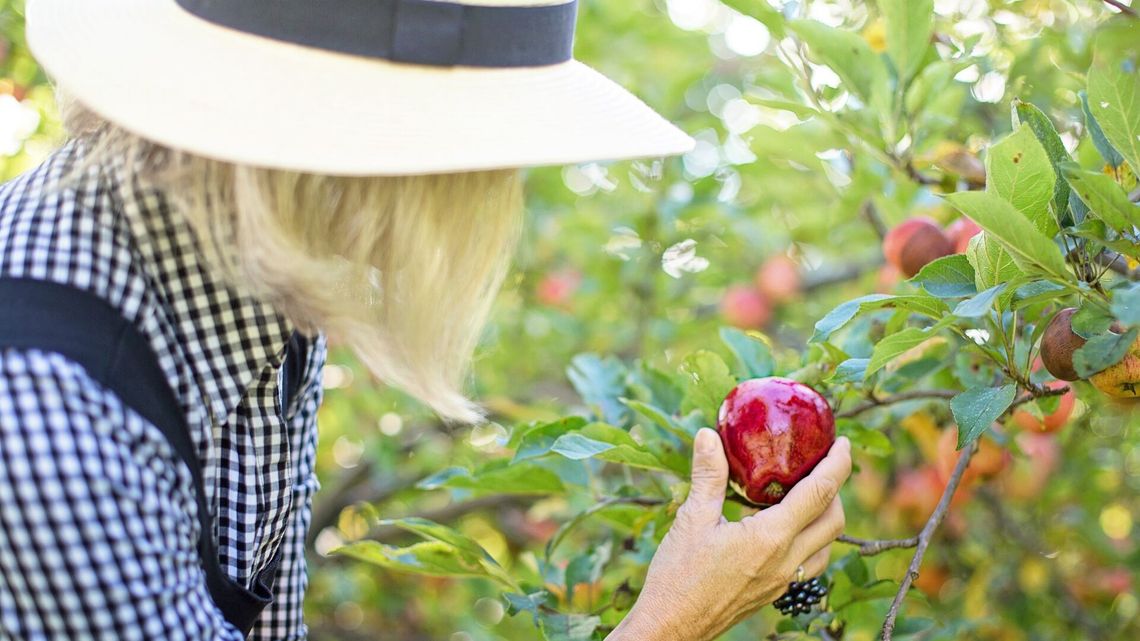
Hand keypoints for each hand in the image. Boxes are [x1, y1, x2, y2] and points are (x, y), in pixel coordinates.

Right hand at [606, 429, 850, 640]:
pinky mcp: (774, 591)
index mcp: (770, 538)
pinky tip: (787, 528)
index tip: (842, 443)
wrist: (672, 626)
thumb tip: (709, 435)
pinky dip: (812, 539)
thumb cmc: (678, 575)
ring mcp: (783, 580)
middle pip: (834, 521)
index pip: (819, 494)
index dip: (838, 465)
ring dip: (827, 517)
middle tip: (824, 464)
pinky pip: (810, 563)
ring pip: (826, 546)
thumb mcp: (691, 518)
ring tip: (809, 493)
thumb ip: (707, 475)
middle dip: (837, 489)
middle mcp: (786, 561)